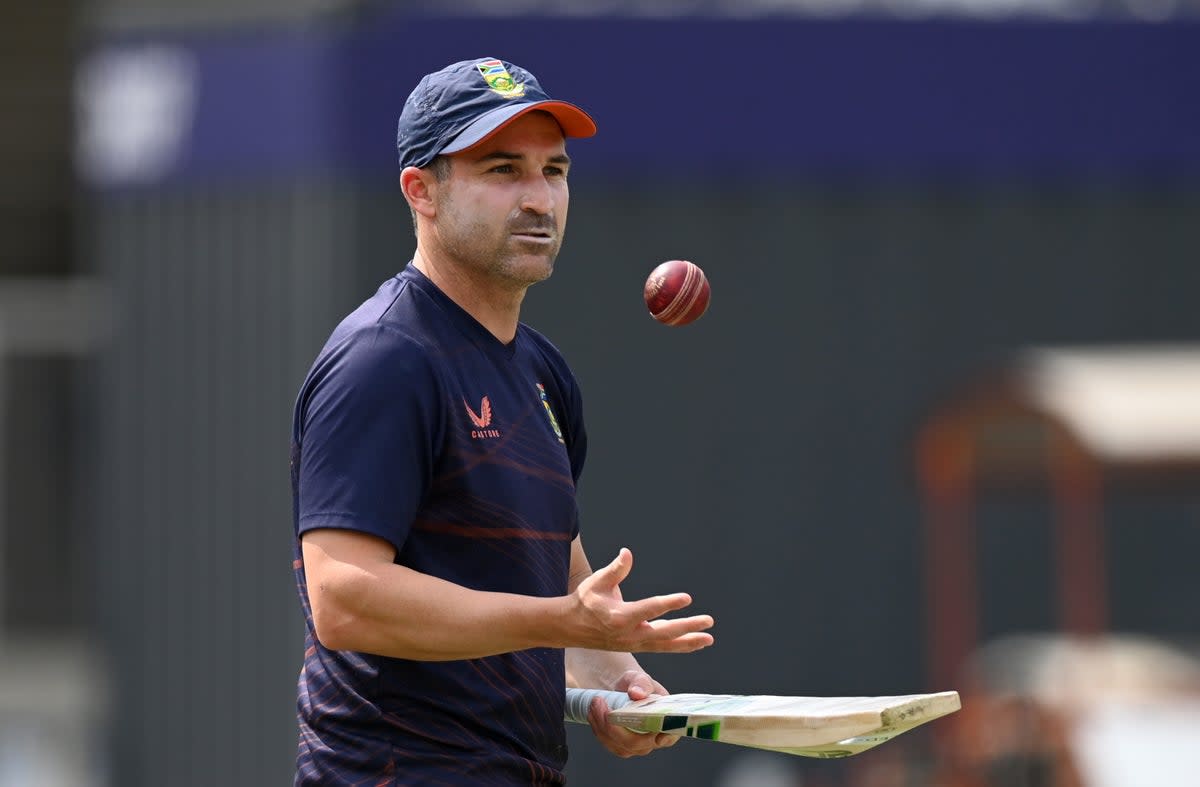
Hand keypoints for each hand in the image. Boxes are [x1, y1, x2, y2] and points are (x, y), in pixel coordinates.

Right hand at [570, 548, 713, 652]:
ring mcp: (633, 644)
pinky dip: (679, 646)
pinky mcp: (636, 646)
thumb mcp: (597, 581)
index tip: (686, 598)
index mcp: (619, 616)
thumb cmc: (586, 600)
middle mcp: (629, 634)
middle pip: (663, 633)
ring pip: (665, 645)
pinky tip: (695, 642)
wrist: (571, 627)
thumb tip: (627, 553)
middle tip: (708, 621)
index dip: (669, 603)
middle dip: (687, 628)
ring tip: (708, 639)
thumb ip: (615, 569)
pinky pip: (661, 648)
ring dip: (688, 642)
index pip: (649, 609)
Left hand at [587, 671, 678, 757]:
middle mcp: (652, 738)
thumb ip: (641, 683)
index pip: (671, 734)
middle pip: (638, 744)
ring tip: (595, 702)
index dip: (667, 738)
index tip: (658, 736)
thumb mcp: (640, 678)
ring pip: (620, 746)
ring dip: (603, 726)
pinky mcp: (620, 745)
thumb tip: (636, 693)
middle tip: (603, 706)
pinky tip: (593, 711)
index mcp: (665, 720)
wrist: (620, 689)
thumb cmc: (636, 684)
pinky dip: (598, 728)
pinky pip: (608, 743)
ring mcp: (636, 745)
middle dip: (617, 728)